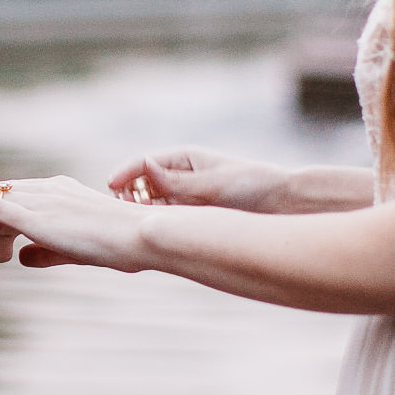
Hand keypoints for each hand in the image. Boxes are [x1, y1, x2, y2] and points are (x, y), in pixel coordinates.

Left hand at [0, 175, 150, 272]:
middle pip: (0, 193)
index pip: (17, 195)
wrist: (141, 235)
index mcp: (60, 192)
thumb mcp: (76, 248)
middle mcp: (48, 189)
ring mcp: (42, 200)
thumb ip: (46, 252)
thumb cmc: (122, 244)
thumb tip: (21, 258)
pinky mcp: (37, 215)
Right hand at [108, 147, 290, 212]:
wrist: (284, 204)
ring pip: (149, 204)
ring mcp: (184, 197)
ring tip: (129, 226)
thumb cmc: (252, 185)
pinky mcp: (191, 215)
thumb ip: (178, 181)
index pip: (144, 163)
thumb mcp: (214, 184)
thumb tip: (145, 170)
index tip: (110, 186)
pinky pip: (164, 218)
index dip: (125, 173)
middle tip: (117, 212)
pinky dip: (153, 225)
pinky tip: (148, 235)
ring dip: (138, 213)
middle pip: (141, 185)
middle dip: (126, 196)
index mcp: (184, 158)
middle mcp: (180, 176)